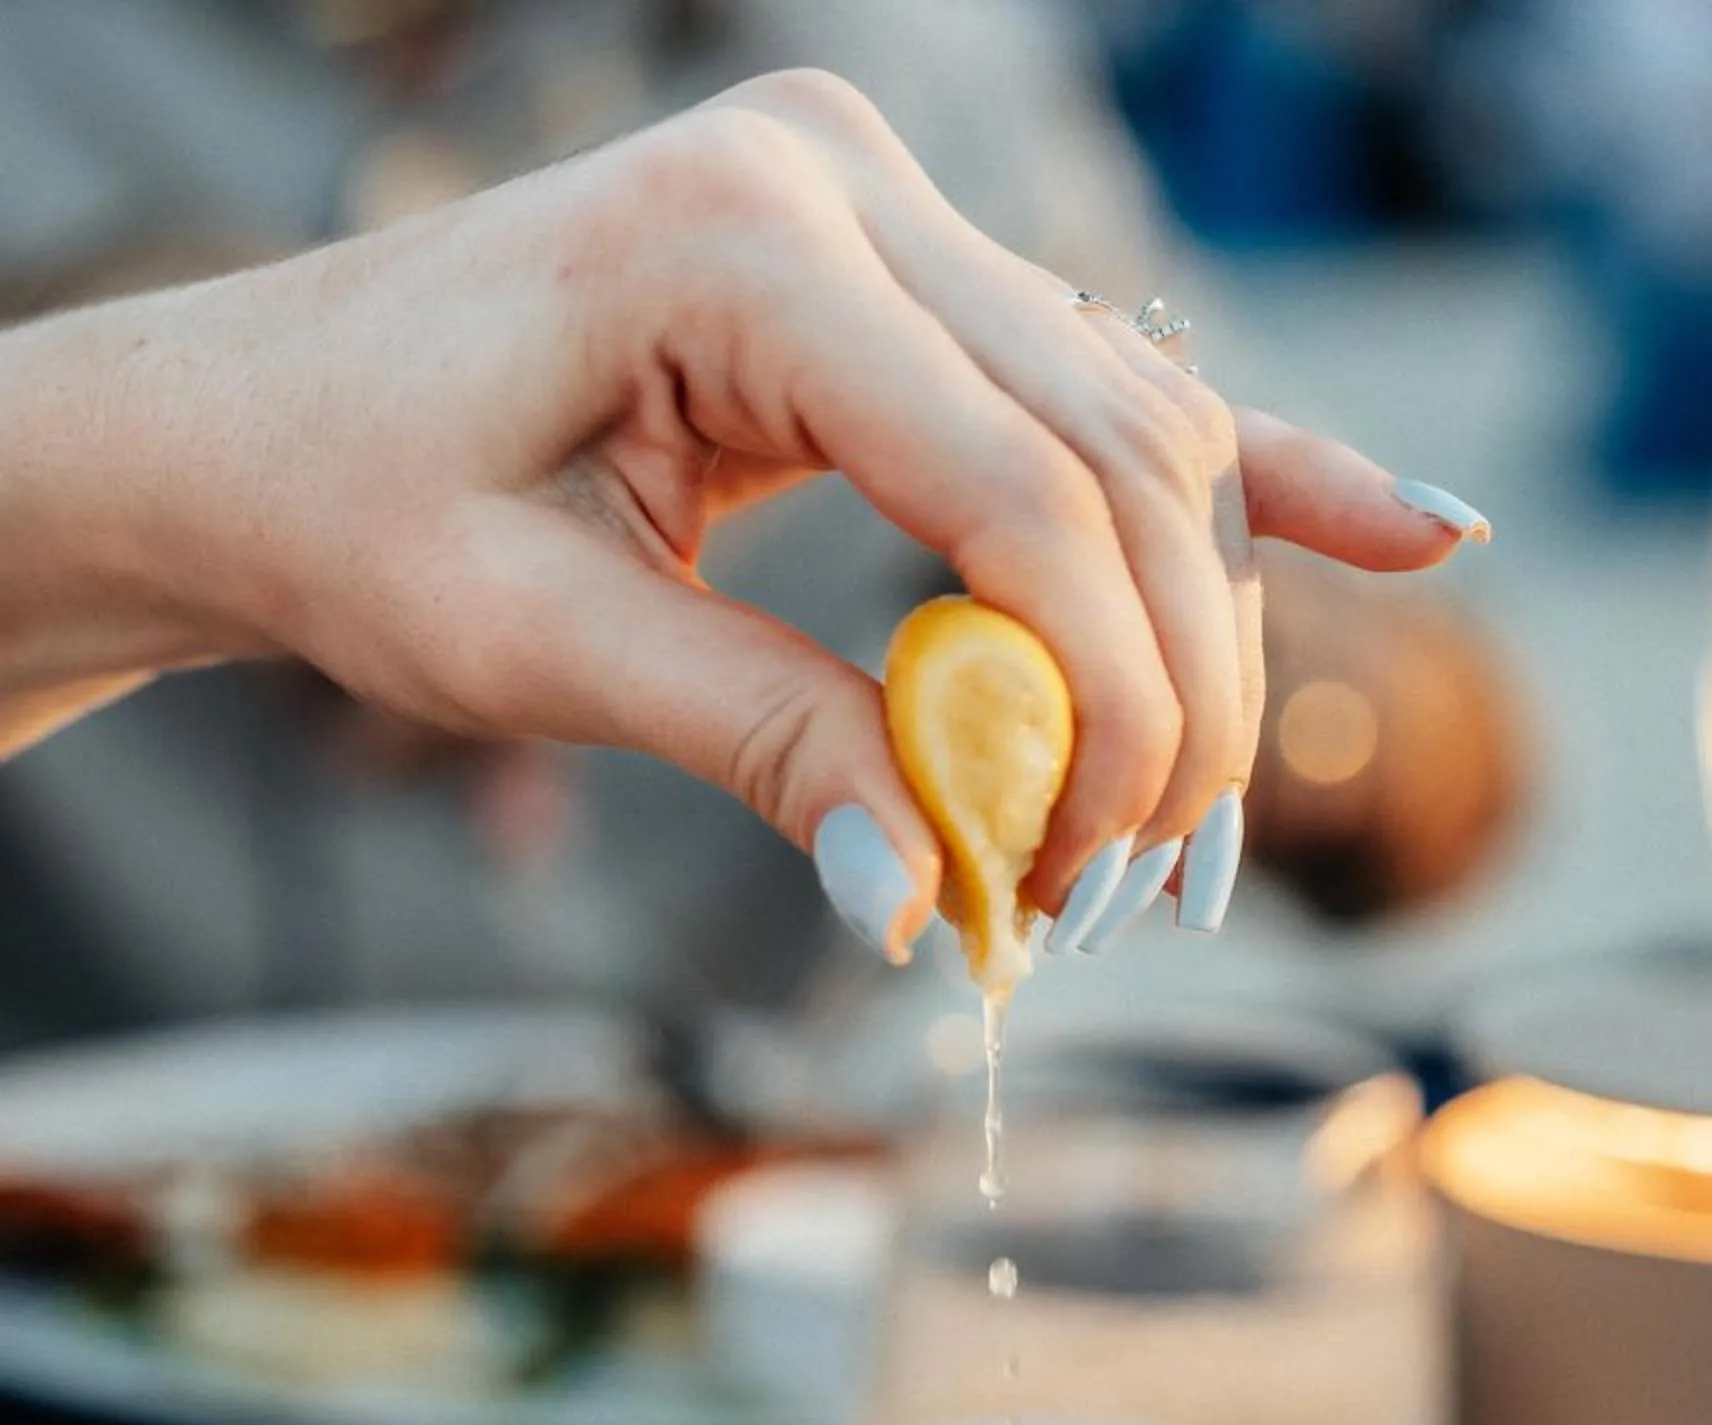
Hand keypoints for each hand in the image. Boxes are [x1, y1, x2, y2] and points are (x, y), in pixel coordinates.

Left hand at [0, 70, 1486, 947]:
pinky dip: (1245, 479)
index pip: (1023, 489)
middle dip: (1157, 691)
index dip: (1090, 708)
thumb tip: (935, 907)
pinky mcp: (894, 269)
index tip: (1066, 880)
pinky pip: (1100, 385)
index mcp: (741, 239)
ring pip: (1135, 430)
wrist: (255, 419)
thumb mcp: (532, 647)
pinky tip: (1408, 530)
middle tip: (1119, 885)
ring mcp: (880, 205)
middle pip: (1119, 454)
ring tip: (1168, 821)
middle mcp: (844, 181)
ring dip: (1183, 634)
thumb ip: (759, 747)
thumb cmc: (354, 509)